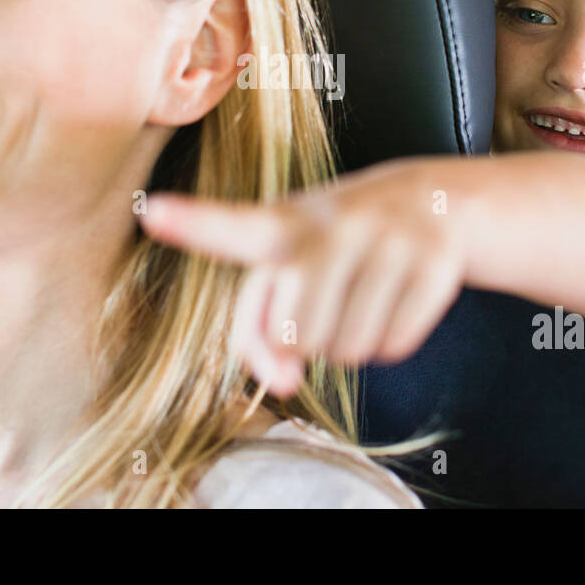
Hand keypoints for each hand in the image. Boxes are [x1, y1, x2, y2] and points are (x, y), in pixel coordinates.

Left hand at [139, 159, 465, 397]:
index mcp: (283, 224)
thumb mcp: (290, 264)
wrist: (431, 200)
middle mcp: (332, 224)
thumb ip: (259, 328)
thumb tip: (278, 384)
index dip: (193, 223)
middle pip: (297, 335)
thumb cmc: (337, 244)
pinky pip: (394, 345)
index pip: (235, 227)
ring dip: (352, 343)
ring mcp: (386, 239)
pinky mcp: (433, 261)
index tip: (151, 210)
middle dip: (311, 338)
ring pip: (348, 350)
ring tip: (362, 295)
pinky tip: (395, 299)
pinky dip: (391, 341)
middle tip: (330, 300)